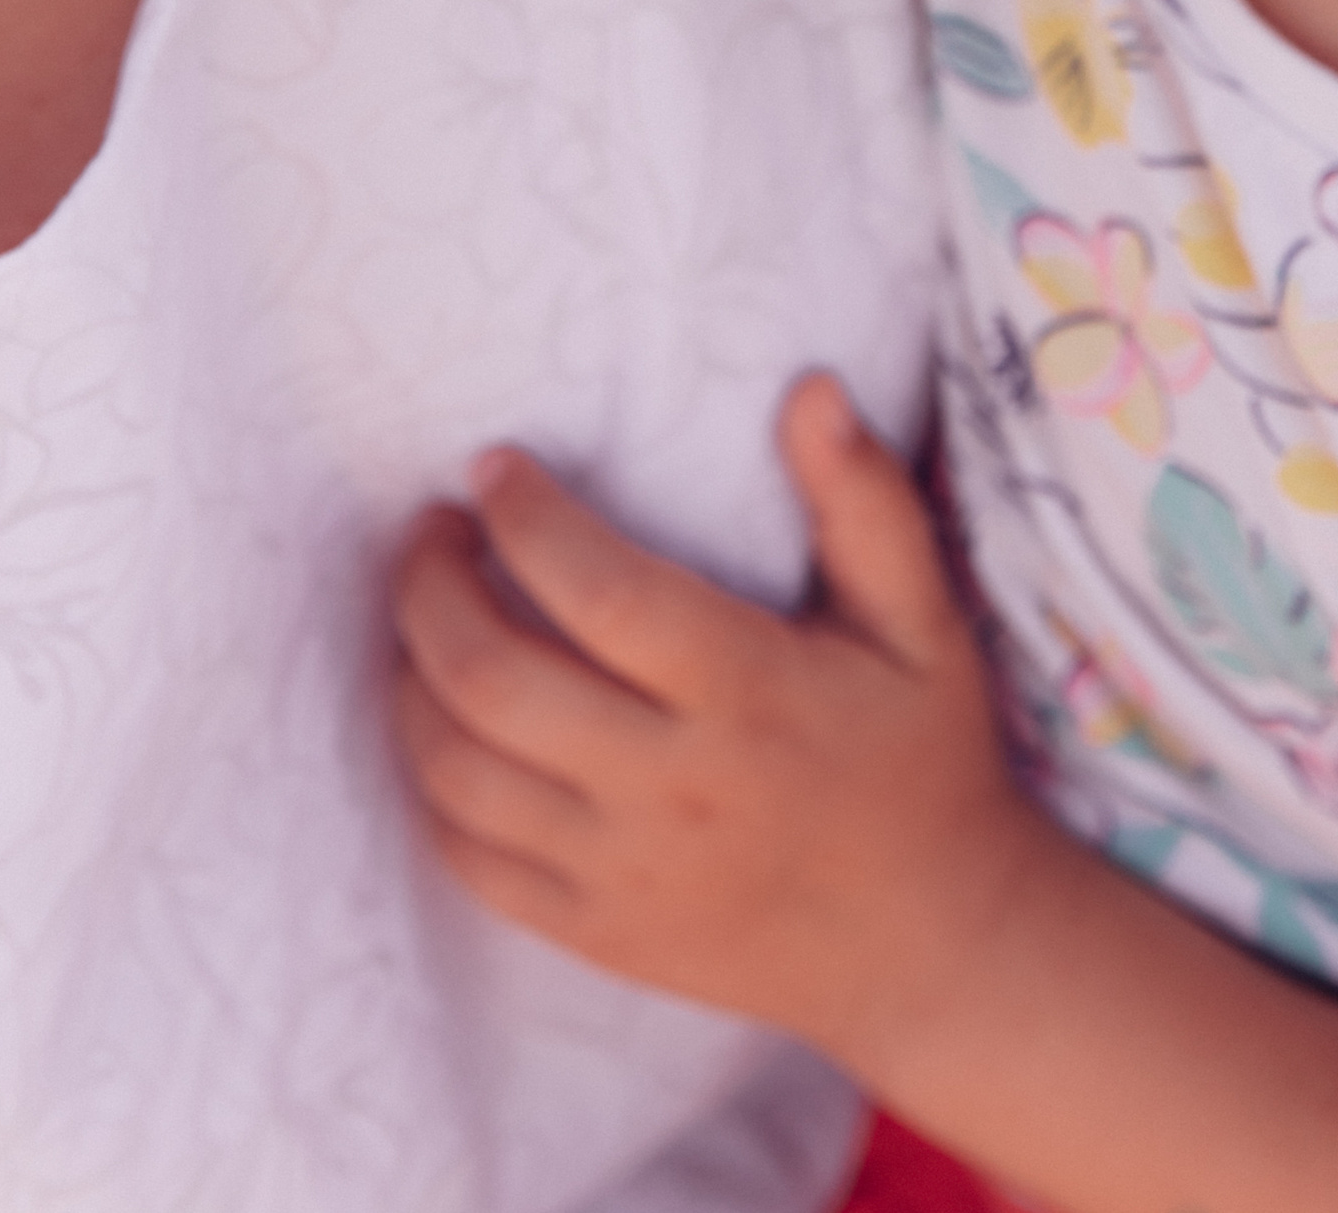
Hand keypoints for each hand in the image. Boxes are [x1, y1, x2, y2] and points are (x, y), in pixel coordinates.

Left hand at [389, 374, 1059, 1073]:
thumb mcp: (923, 624)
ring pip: (458, 772)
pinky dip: (429, 782)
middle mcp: (671, 787)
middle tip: (432, 529)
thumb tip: (810, 390)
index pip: (599, 593)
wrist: (925, 947)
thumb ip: (865, 503)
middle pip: (494, 681)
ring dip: (412, 679)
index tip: (492, 465)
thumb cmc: (921, 759)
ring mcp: (622, 872)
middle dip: (432, 588)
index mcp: (748, 693)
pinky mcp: (593, 933)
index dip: (525, 520)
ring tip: (424, 613)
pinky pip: (468, 858)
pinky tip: (444, 721)